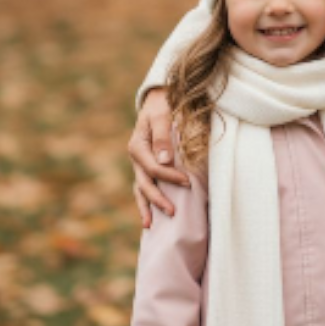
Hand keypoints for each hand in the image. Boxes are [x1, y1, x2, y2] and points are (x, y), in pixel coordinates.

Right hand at [128, 88, 188, 226]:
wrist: (158, 100)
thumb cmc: (162, 105)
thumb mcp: (161, 115)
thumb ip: (162, 136)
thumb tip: (165, 161)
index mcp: (137, 146)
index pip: (154, 168)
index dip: (170, 177)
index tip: (188, 182)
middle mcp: (136, 158)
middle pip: (145, 184)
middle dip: (158, 200)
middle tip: (173, 212)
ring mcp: (140, 164)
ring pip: (141, 189)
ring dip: (147, 206)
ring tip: (149, 225)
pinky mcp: (146, 166)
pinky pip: (145, 186)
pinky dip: (146, 201)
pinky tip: (150, 217)